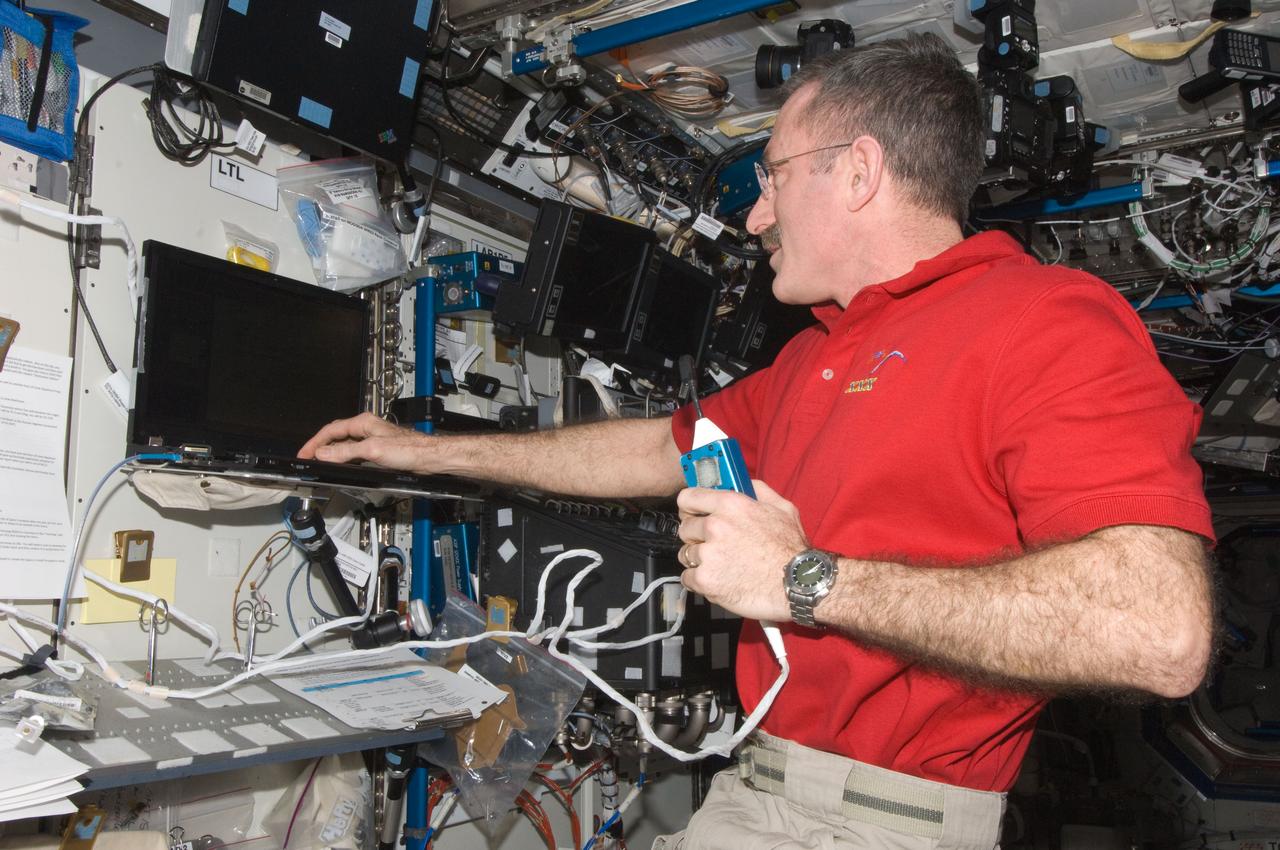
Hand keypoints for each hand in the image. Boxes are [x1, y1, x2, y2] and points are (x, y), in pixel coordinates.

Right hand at [297, 412, 432, 471]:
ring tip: (320, 462)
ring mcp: (372, 439)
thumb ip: (346, 452)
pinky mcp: (378, 450)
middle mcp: (367, 428)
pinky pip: (354, 453)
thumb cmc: (409, 449)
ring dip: (332, 453)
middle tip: (308, 458)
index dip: (314, 442)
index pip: (331, 430)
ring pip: (345, 445)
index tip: (304, 453)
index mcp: (363, 423)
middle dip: (320, 446)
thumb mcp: (372, 451)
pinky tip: (342, 466)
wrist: (429, 458)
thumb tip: (324, 453)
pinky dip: (344, 459)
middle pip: (336, 436)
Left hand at [676, 480, 808, 621]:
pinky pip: (688, 578)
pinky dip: (699, 581)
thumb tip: (745, 483)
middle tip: (714, 545)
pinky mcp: (705, 579)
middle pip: (685, 528)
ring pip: (686, 554)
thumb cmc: (792, 550)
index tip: (691, 513)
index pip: (688, 497)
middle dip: (696, 537)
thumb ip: (759, 491)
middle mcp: (716, 526)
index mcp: (731, 505)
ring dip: (698, 560)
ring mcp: (709, 554)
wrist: (797, 584)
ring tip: (720, 565)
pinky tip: (718, 580)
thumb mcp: (783, 508)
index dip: (688, 507)